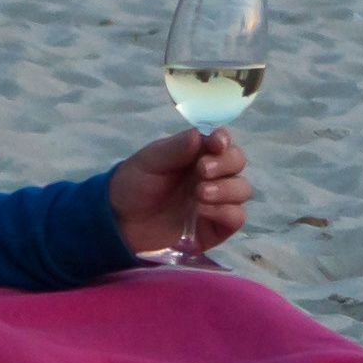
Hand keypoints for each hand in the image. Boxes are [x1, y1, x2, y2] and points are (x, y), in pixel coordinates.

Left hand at [108, 128, 249, 263]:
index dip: (224, 140)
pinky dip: (225, 211)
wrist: (120, 222)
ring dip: (226, 188)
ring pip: (242, 190)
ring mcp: (216, 202)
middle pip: (237, 162)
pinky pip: (236, 217)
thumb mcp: (149, 162)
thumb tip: (200, 134)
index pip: (222, 142)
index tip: (217, 143)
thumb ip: (175, 149)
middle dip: (225, 163)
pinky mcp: (216, 227)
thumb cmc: (135, 185)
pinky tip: (202, 211)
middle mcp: (212, 176)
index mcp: (197, 154)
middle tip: (202, 170)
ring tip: (200, 193)